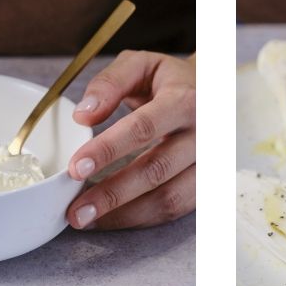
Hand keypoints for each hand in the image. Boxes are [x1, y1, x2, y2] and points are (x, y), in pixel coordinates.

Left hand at [67, 51, 195, 229]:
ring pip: (168, 199)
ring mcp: (210, 164)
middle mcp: (204, 135)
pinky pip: (174, 210)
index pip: (144, 128)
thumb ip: (110, 83)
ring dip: (124, 215)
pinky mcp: (208, 185)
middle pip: (156, 170)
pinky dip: (139, 219)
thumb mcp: (140, 65)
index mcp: (185, 100)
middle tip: (75, 209)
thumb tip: (83, 115)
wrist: (210, 93)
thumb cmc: (168, 81)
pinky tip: (110, 218)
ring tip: (86, 220)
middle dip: (112, 194)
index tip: (76, 168)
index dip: (108, 150)